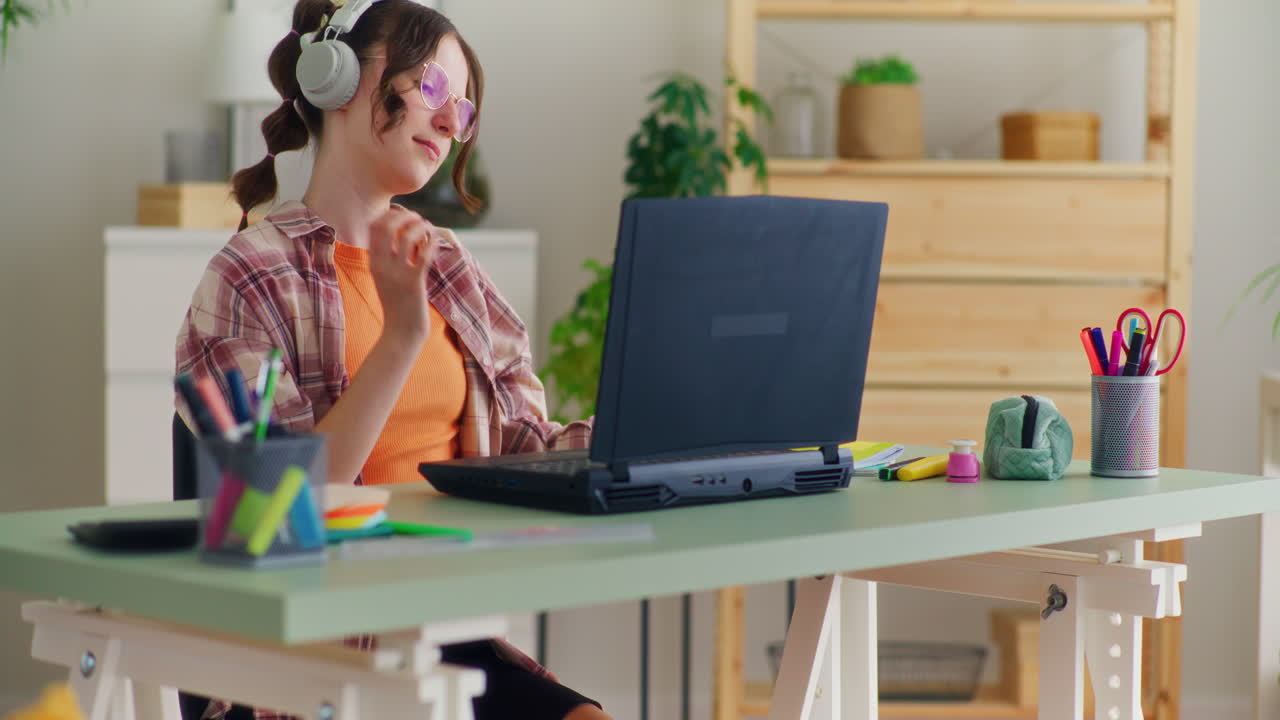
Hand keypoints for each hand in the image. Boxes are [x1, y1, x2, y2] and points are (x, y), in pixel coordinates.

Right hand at [368, 207, 435, 344]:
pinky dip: (431, 243)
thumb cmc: (398, 304)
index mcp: (373, 262)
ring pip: (407, 236)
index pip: (374, 226)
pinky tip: (435, 242)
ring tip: (429, 229)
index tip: (404, 217)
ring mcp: (397, 274)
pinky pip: (424, 254)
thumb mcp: (387, 278)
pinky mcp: (413, 283)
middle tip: (418, 219)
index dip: (390, 215)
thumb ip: (391, 257)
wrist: (401, 332)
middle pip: (387, 226)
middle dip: (405, 216)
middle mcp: (381, 265)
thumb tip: (405, 234)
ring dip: (421, 227)